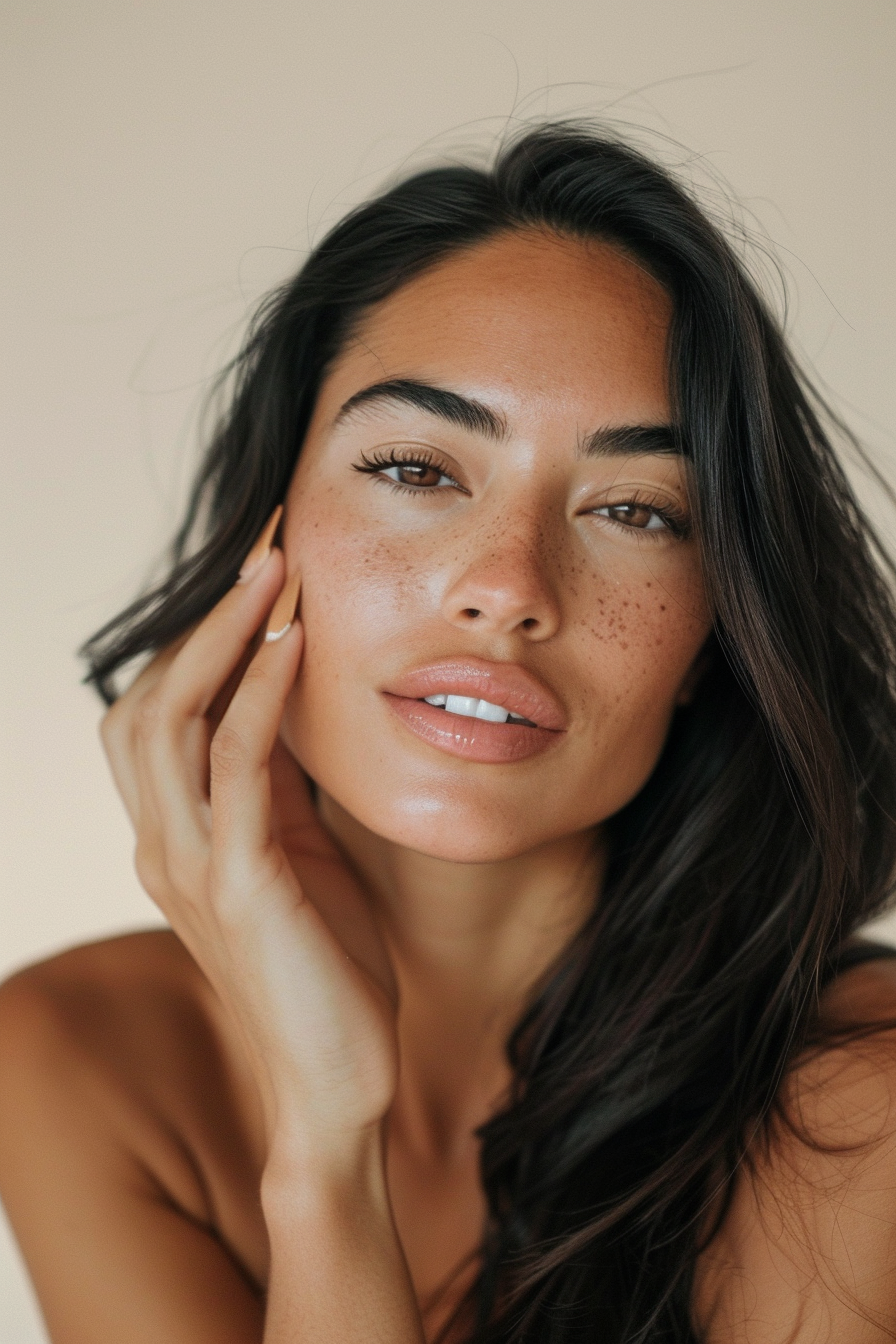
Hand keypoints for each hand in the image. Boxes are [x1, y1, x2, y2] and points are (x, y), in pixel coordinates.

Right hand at [99, 531, 397, 1156]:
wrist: (339, 1081)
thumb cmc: (326, 966)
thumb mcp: (297, 854)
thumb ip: (278, 787)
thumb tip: (301, 701)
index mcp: (176, 837)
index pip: (158, 715)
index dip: (197, 640)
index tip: (257, 576)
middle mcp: (163, 845)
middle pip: (141, 704)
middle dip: (199, 621)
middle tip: (262, 551)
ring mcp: (192, 867)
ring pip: (167, 723)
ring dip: (220, 639)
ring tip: (273, 573)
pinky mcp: (239, 887)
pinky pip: (234, 771)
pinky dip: (259, 697)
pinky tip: (294, 646)